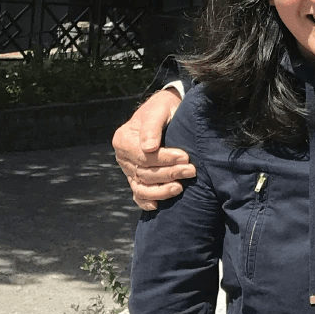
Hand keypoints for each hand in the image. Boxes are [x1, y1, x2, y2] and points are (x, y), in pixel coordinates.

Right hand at [113, 88, 194, 209]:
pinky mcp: (137, 178)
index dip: (164, 159)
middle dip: (169, 173)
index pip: (143, 156)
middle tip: (191, 170)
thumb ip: (151, 126)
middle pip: (144, 172)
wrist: (167, 110)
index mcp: (123, 139)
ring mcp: (129, 169)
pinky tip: (158, 205)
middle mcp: (123, 156)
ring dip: (161, 190)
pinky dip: (147, 201)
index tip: (184, 157)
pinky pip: (139, 194)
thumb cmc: (163, 108)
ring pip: (141, 187)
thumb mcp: (158, 109)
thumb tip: (149, 147)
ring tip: (180, 188)